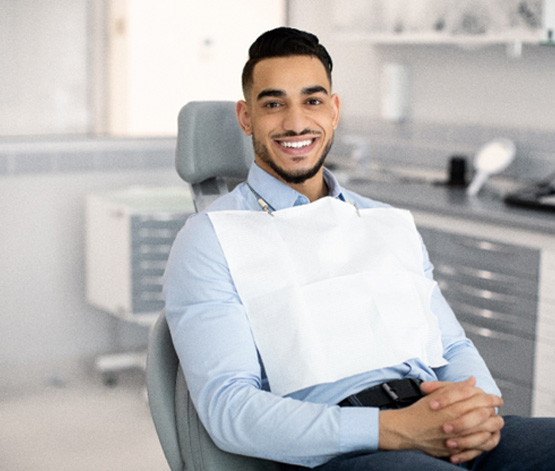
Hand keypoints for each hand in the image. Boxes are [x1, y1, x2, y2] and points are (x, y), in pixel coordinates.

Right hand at [378, 378, 503, 463]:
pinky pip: (479, 447)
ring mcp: (457, 437)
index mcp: (452, 406)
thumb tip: (472, 381)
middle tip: (496, 408)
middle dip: (494, 410)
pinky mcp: (456, 449)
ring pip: (485, 431)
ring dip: (493, 425)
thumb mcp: (436, 394)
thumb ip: (456, 387)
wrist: (406, 430)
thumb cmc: (420, 411)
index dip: (490, 397)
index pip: (479, 398)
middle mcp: (456, 421)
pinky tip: (488, 435)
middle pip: (485, 414)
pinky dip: (486, 440)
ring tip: (495, 421)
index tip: (495, 398)